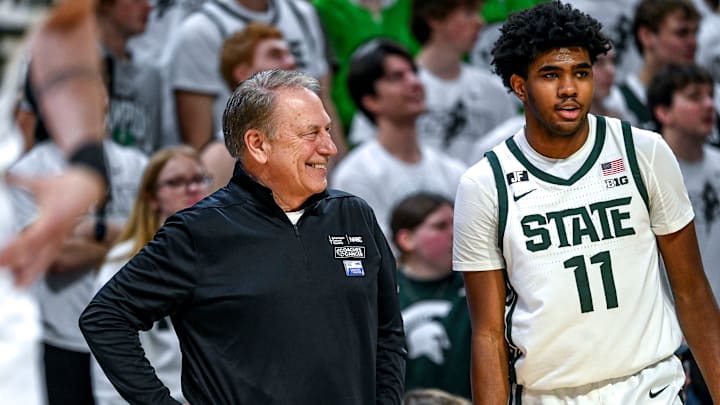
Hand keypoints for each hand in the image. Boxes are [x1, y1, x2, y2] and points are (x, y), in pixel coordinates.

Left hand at [0, 168, 103, 286]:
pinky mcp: (61, 239)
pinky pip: (49, 257)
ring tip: (18, 286)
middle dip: (23, 271)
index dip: (14, 251)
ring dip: (31, 273)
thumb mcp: (42, 182)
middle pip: (39, 257)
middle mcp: (57, 233)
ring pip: (45, 260)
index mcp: (52, 219)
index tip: (0, 258)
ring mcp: (60, 238)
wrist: (92, 187)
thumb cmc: (70, 185)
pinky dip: (38, 267)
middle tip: (9, 280)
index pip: (30, 240)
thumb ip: (19, 180)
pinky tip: (27, 275)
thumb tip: (4, 176)